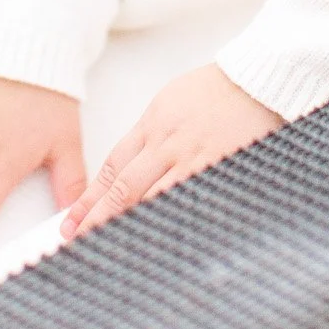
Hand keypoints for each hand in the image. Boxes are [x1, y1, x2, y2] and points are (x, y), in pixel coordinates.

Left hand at [61, 64, 280, 240]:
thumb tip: (131, 163)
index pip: (112, 167)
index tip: (72, 218)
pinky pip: (186, 201)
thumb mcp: (171, 100)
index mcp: (152, 124)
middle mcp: (166, 144)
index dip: (90, 197)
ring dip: (128, 224)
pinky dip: (167, 220)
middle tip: (76, 240)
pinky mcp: (216, 170)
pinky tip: (156, 239)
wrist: (256, 80)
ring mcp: (191, 159)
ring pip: (151, 199)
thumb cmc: (217, 89)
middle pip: (124, 188)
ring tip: (108, 248)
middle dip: (97, 217)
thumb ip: (151, 132)